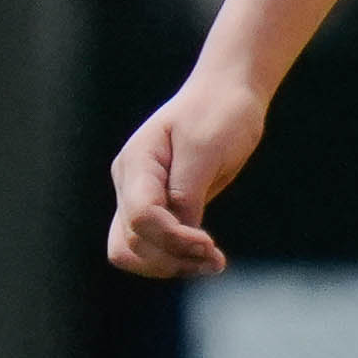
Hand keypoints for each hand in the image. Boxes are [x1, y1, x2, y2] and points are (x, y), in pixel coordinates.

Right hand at [107, 73, 265, 277]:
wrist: (227, 93)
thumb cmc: (219, 112)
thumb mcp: (206, 149)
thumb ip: (188, 191)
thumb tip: (181, 232)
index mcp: (137, 163)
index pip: (140, 217)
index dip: (173, 238)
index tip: (210, 243)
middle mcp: (130, 183)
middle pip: (130, 243)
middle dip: (170, 258)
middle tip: (214, 258)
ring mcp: (139, 196)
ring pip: (134, 251)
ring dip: (172, 264)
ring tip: (213, 263)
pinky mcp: (158, 206)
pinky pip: (154, 244)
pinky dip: (178, 256)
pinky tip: (208, 256)